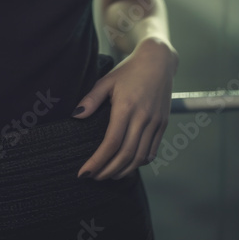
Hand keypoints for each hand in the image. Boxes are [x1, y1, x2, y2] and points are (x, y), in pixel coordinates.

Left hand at [74, 38, 177, 179]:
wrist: (159, 61)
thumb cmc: (130, 70)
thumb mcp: (107, 80)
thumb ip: (91, 99)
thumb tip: (75, 116)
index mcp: (126, 107)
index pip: (111, 144)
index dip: (97, 162)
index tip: (85, 173)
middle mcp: (143, 118)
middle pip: (126, 155)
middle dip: (108, 171)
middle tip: (94, 178)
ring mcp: (155, 123)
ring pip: (140, 157)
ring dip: (123, 171)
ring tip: (108, 175)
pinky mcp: (163, 125)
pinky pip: (152, 151)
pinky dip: (139, 163)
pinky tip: (127, 165)